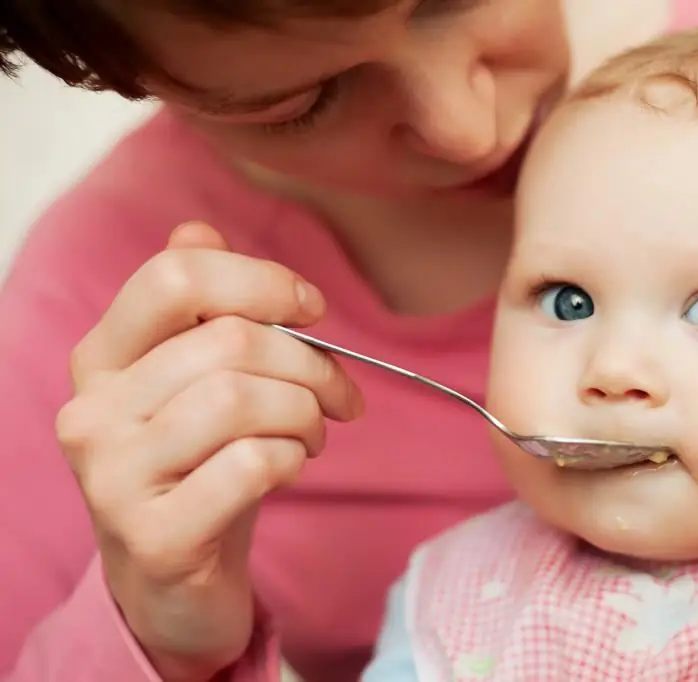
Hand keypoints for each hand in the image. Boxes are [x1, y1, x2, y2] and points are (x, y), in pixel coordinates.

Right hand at [55, 222, 362, 681]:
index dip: (263, 281)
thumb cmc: (199, 469)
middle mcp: (92, 411)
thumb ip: (198, 310)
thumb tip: (200, 231)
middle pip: (231, 341)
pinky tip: (289, 468)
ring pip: (241, 399)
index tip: (312, 311)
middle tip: (340, 396)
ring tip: (314, 436)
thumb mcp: (196, 385)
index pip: (177, 277)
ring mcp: (114, 477)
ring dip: (306, 414)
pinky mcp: (154, 536)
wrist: (171, 585)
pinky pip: (251, 465)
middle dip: (312, 364)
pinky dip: (291, 459)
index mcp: (103, 358)